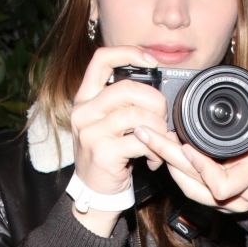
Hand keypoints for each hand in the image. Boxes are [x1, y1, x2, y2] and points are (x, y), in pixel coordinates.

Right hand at [68, 47, 167, 234]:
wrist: (95, 193)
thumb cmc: (107, 156)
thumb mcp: (107, 124)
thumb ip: (122, 103)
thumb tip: (157, 86)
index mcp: (85, 98)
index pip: (101, 59)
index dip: (128, 53)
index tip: (151, 61)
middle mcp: (84, 112)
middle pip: (128, 88)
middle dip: (155, 101)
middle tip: (164, 119)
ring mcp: (91, 132)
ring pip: (136, 115)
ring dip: (158, 128)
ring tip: (161, 142)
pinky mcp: (103, 152)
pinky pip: (139, 141)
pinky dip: (154, 150)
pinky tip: (154, 159)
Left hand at [132, 57, 247, 224]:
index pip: (222, 184)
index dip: (202, 168)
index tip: (187, 148)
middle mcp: (234, 194)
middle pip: (193, 183)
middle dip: (167, 157)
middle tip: (147, 133)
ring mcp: (222, 201)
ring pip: (187, 188)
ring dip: (166, 163)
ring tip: (149, 138)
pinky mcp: (213, 201)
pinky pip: (188, 189)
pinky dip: (174, 171)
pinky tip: (162, 151)